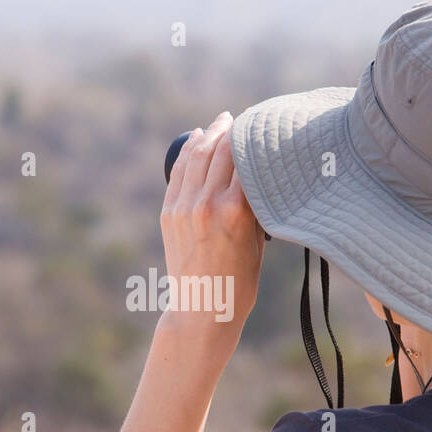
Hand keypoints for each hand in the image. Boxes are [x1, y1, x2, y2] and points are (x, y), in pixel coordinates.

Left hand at [159, 112, 265, 344]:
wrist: (203, 311)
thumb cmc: (240, 283)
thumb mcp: (259, 241)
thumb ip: (255, 206)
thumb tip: (258, 175)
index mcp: (237, 211)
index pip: (245, 159)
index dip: (253, 139)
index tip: (262, 128)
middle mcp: (208, 204)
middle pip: (220, 151)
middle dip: (232, 130)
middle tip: (242, 119)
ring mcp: (184, 208)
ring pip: (197, 156)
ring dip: (209, 135)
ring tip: (221, 122)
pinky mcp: (169, 214)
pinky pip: (179, 173)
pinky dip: (189, 152)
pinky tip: (197, 138)